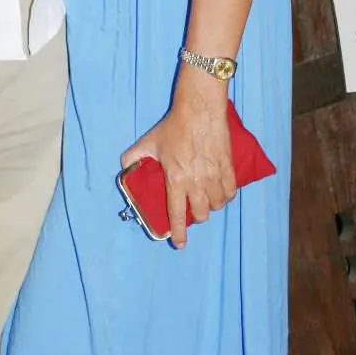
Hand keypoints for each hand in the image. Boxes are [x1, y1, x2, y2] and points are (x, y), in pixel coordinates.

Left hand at [121, 94, 233, 248]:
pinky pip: (231, 191)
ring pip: (218, 205)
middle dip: (196, 216)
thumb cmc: (175, 126)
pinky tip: (221, 192)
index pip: (177, 214)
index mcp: (176, 180)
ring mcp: (214, 176)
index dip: (179, 232)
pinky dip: (226, 196)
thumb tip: (125, 166)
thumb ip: (134, 156)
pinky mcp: (228, 167)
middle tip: (192, 209)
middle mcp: (197, 183)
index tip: (180, 244)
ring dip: (211, 206)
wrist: (200, 110)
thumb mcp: (149, 142)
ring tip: (207, 200)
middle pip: (201, 214)